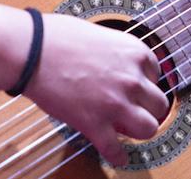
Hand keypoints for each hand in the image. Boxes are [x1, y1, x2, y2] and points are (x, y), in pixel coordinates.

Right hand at [23, 13, 168, 166]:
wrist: (32, 51)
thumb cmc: (57, 37)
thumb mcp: (99, 34)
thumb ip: (115, 51)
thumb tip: (115, 62)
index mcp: (134, 52)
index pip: (156, 74)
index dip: (144, 82)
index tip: (135, 88)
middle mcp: (132, 79)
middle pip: (159, 104)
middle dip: (148, 108)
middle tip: (135, 109)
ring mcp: (116, 103)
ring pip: (148, 128)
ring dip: (139, 130)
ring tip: (128, 129)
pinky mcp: (95, 124)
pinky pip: (116, 150)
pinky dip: (118, 156)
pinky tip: (117, 156)